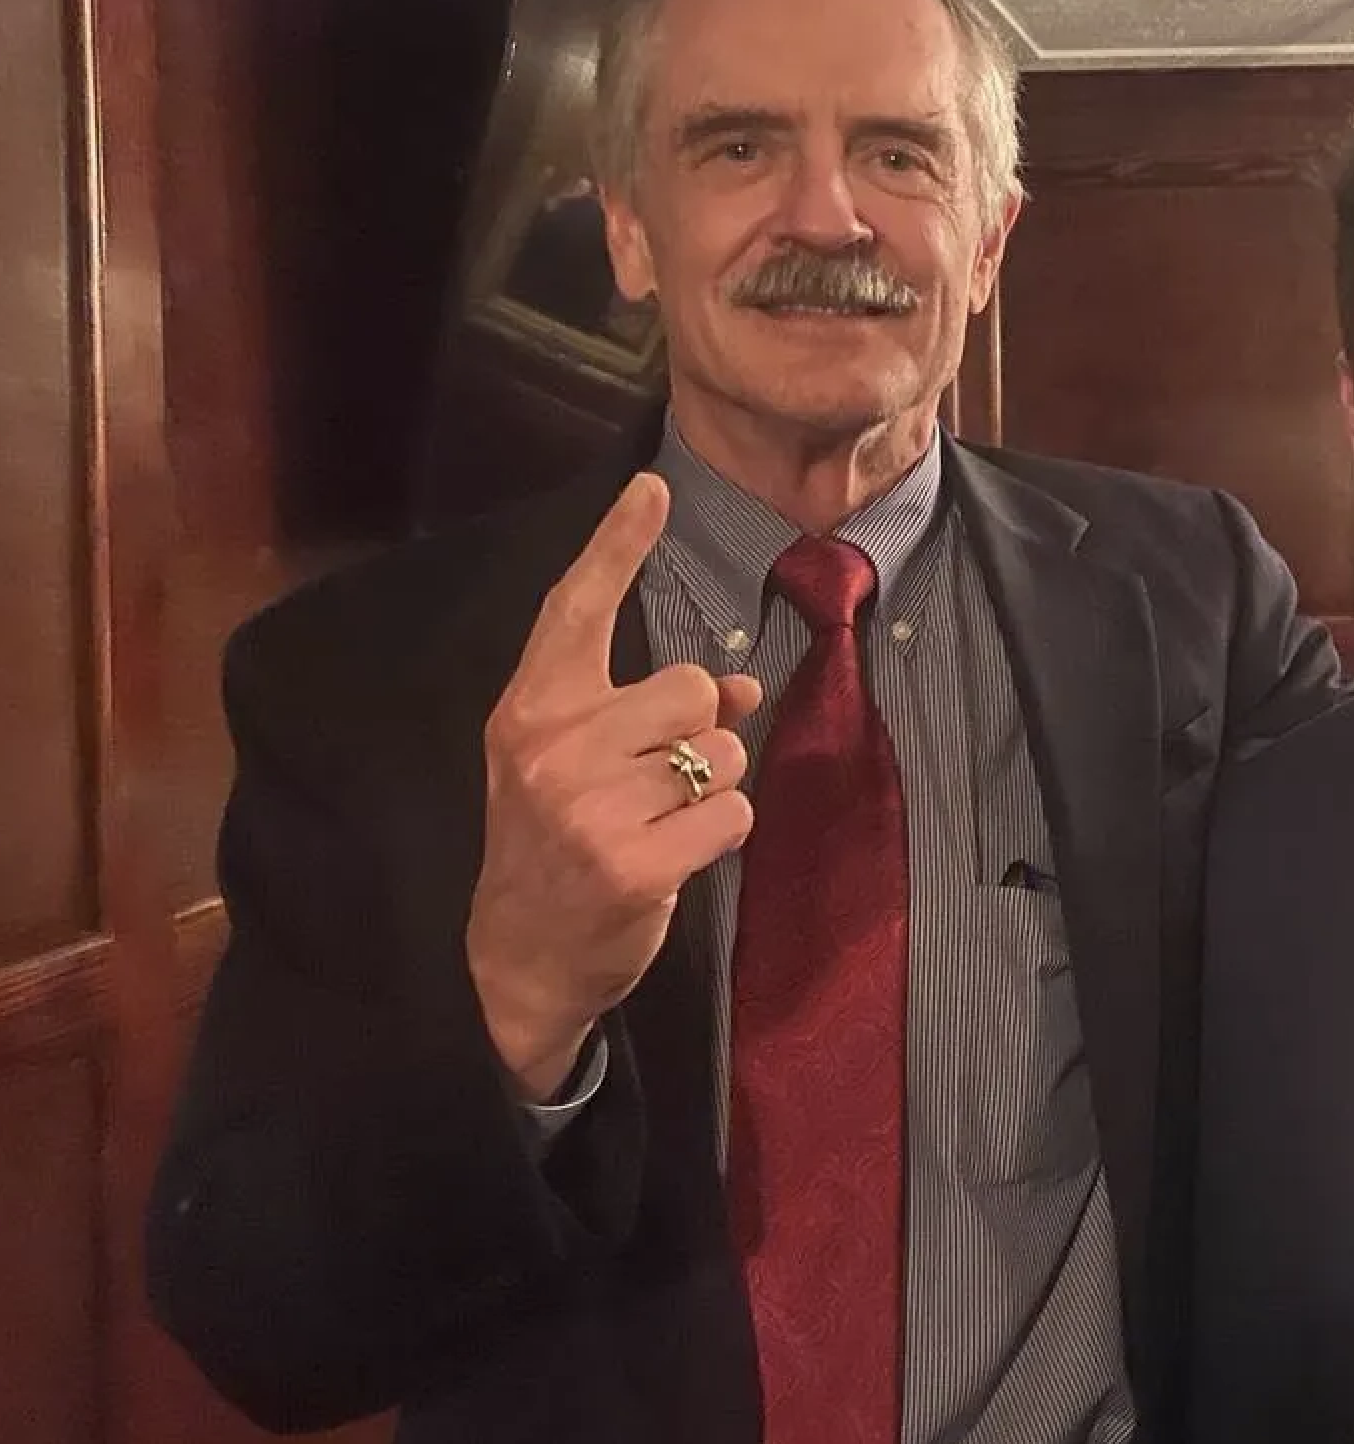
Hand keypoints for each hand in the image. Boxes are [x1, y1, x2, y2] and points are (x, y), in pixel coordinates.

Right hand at [466, 474, 760, 1098]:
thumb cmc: (555, 846)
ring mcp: (590, 806)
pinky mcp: (633, 863)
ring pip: (722, 751)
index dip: (617, 544)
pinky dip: (724, 833)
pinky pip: (734, 813)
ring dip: (714, 787)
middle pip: (694, 686)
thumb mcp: (579, 766)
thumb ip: (649, 713)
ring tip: (660, 823)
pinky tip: (677, 856)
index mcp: (530, 709)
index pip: (576, 608)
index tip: (651, 486)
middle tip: (655, 782)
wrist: (518, 957)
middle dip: (700, 731)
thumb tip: (745, 686)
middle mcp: (553, 746)